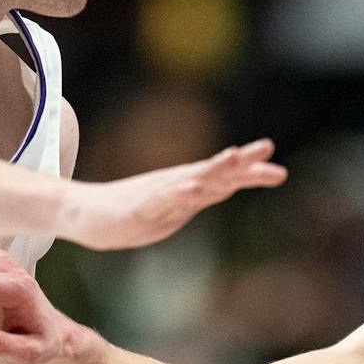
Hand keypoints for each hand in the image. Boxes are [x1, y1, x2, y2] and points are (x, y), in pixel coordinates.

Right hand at [59, 139, 285, 249]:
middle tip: (266, 148)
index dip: (251, 172)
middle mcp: (176, 186)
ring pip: (190, 180)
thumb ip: (201, 195)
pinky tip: (191, 187)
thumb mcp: (177, 207)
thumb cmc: (134, 212)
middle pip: (214, 172)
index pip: (225, 179)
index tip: (277, 167)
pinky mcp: (138, 207)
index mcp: (188, 189)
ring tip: (232, 158)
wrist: (86, 215)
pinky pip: (161, 200)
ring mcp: (157, 195)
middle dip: (240, 162)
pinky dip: (178, 193)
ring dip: (213, 169)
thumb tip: (228, 184)